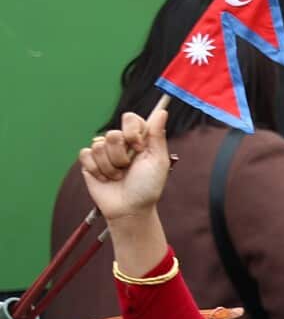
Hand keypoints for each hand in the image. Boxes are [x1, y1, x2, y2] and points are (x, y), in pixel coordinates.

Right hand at [78, 105, 169, 223]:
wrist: (129, 208)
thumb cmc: (147, 186)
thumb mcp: (157, 160)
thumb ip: (157, 135)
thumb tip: (162, 111)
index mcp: (138, 139)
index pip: (130, 118)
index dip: (132, 132)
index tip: (139, 148)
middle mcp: (121, 143)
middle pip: (112, 134)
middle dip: (121, 156)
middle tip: (129, 168)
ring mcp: (104, 151)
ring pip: (98, 146)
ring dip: (111, 167)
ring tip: (119, 177)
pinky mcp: (89, 162)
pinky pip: (86, 154)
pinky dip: (97, 170)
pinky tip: (105, 179)